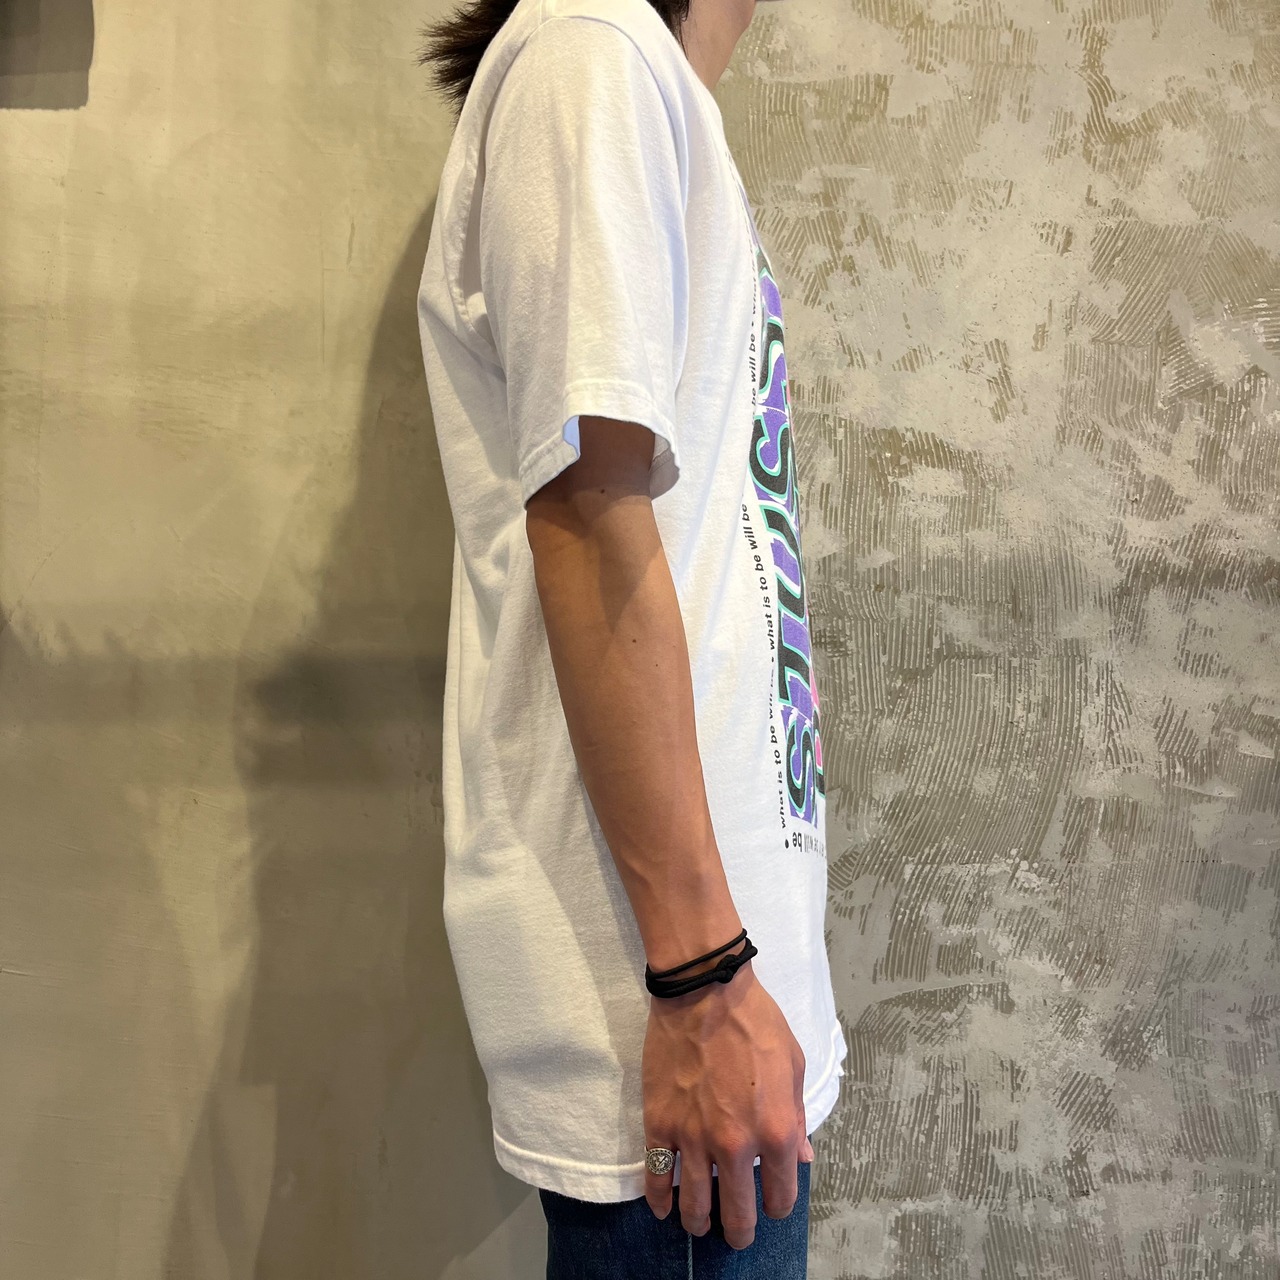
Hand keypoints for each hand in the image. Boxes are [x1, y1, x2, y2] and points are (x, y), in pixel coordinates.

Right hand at [641, 962, 810, 1249]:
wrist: (704, 992)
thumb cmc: (755, 1021)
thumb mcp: (793, 1065)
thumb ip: (797, 1117)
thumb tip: (801, 1156)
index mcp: (776, 1132)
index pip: (781, 1196)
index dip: (777, 1205)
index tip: (771, 1202)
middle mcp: (736, 1146)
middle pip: (737, 1214)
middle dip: (740, 1231)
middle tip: (736, 1232)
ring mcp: (694, 1139)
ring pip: (694, 1206)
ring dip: (698, 1223)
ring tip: (699, 1224)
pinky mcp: (660, 1125)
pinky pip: (656, 1178)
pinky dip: (659, 1200)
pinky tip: (663, 1207)